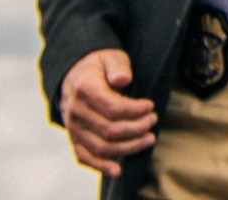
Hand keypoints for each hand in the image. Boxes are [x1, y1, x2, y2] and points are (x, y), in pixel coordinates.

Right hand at [60, 48, 155, 177]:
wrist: (75, 77)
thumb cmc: (99, 67)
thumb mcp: (110, 57)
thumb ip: (118, 66)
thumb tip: (123, 79)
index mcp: (85, 90)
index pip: (113, 108)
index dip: (135, 110)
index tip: (150, 106)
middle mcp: (76, 112)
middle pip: (110, 130)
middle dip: (137, 128)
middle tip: (153, 120)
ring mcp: (73, 128)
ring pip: (101, 147)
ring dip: (128, 147)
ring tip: (149, 139)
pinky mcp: (75, 139)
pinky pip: (84, 157)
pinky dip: (100, 166)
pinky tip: (117, 169)